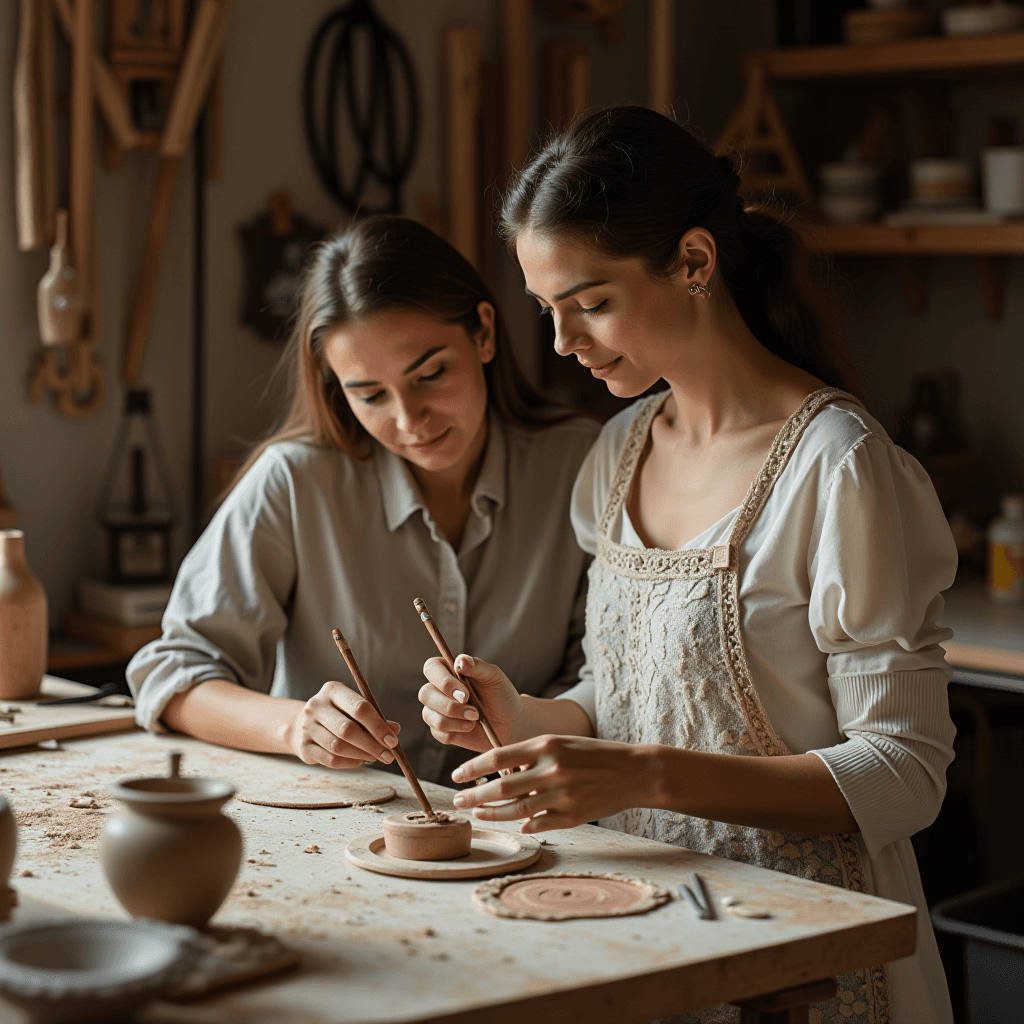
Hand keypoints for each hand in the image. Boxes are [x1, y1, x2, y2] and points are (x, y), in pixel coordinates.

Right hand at [289, 680, 401, 768]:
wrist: (304, 724)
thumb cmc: (339, 715)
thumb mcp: (356, 710)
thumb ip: (376, 719)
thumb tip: (395, 730)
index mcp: (332, 690)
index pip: (359, 707)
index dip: (378, 726)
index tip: (393, 741)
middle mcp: (316, 706)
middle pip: (347, 729)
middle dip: (372, 744)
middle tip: (388, 756)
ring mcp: (307, 726)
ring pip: (338, 746)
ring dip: (362, 755)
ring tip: (375, 757)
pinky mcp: (303, 746)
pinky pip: (330, 760)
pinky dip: (349, 763)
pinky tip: (359, 760)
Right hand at [419, 655, 524, 752]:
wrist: (510, 723)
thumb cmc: (501, 695)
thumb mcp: (493, 677)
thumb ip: (477, 666)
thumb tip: (460, 661)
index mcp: (448, 670)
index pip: (431, 668)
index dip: (443, 681)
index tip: (465, 694)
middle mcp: (437, 689)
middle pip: (425, 694)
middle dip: (449, 705)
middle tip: (474, 711)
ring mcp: (436, 710)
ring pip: (429, 715)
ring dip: (455, 719)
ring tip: (475, 718)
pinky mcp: (440, 730)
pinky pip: (438, 732)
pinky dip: (457, 730)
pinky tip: (470, 727)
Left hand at [449, 734, 657, 832]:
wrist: (634, 771)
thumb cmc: (594, 754)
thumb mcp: (561, 742)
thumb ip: (530, 753)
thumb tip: (499, 769)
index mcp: (545, 745)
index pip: (497, 757)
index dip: (472, 768)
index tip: (457, 775)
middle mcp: (550, 769)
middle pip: (500, 787)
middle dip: (474, 796)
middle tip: (458, 800)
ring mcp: (561, 795)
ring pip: (515, 810)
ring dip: (491, 813)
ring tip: (477, 813)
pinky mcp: (572, 816)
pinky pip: (538, 824)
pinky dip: (523, 825)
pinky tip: (515, 824)